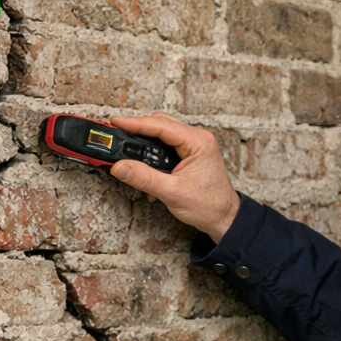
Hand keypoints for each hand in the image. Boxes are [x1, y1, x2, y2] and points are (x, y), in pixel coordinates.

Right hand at [107, 113, 240, 242]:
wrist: (223, 218)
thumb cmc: (208, 206)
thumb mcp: (172, 192)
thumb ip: (144, 178)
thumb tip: (120, 167)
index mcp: (198, 142)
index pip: (161, 126)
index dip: (136, 123)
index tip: (116, 122)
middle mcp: (198, 139)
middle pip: (161, 124)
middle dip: (138, 129)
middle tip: (118, 135)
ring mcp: (195, 145)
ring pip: (163, 134)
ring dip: (146, 143)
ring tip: (129, 152)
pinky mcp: (191, 154)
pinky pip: (168, 145)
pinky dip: (154, 153)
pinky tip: (146, 167)